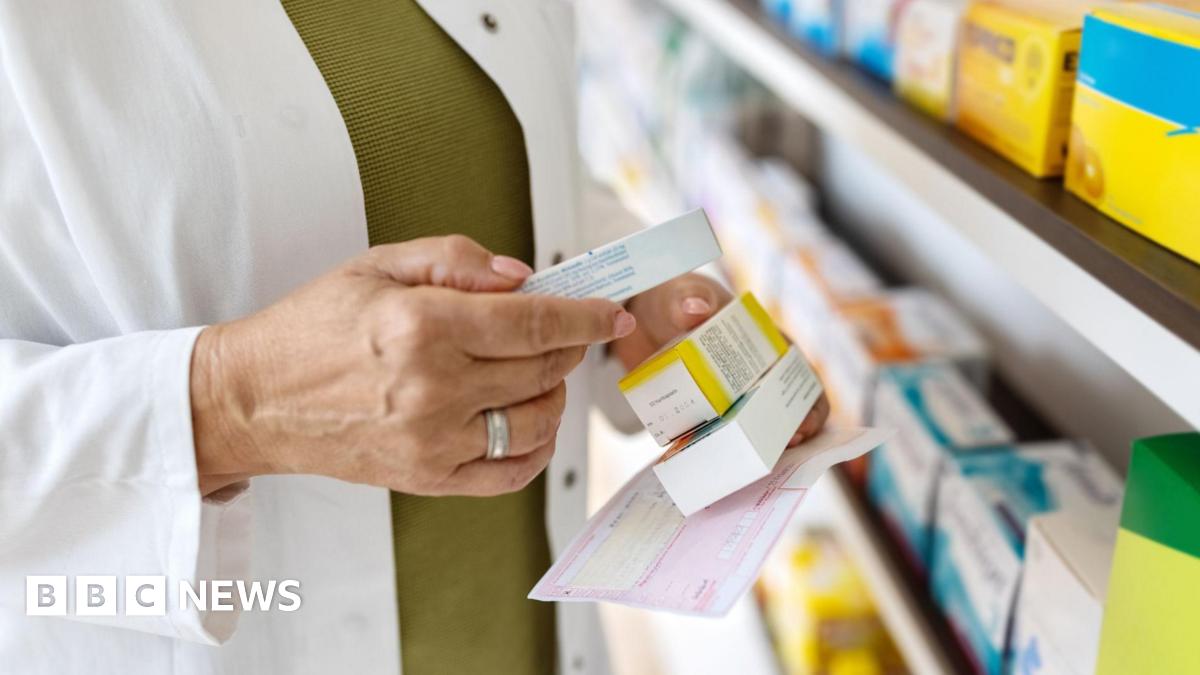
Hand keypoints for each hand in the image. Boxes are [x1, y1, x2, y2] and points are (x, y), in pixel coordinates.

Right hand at [190, 236, 635, 496]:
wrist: (254, 399)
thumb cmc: (311, 329)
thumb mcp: (376, 266)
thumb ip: (456, 260)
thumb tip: (522, 276)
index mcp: (422, 326)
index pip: (534, 321)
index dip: (584, 315)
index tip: (609, 312)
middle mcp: (433, 387)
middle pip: (543, 368)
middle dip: (569, 346)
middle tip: (565, 331)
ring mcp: (433, 440)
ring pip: (538, 421)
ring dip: (555, 393)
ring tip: (539, 372)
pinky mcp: (428, 477)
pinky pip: (510, 473)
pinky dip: (536, 448)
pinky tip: (530, 420)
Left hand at [612, 273, 828, 445]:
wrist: (637, 319)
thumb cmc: (673, 300)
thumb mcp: (680, 296)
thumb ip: (687, 299)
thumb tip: (696, 310)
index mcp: (763, 340)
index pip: (799, 372)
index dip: (809, 400)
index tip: (802, 423)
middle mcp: (754, 372)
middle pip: (785, 407)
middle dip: (790, 431)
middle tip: (782, 449)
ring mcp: (731, 395)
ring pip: (756, 427)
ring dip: (760, 447)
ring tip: (754, 466)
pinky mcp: (707, 412)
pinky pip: (720, 437)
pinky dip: (722, 454)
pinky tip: (717, 468)